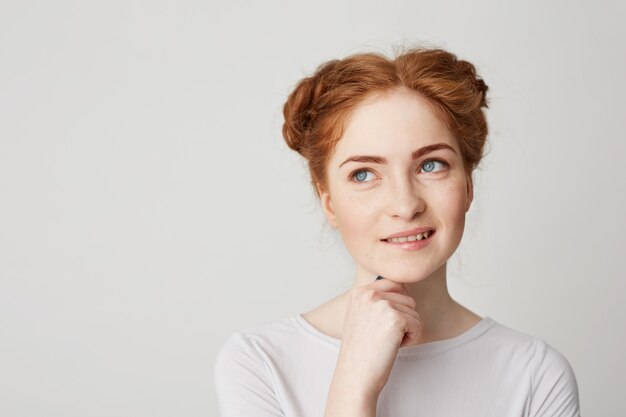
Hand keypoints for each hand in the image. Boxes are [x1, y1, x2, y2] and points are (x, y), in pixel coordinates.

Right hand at [333, 277, 421, 399]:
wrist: (356, 376)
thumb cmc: (361, 352)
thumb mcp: (360, 317)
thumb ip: (375, 301)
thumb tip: (402, 288)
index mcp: (359, 292)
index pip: (394, 284)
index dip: (397, 306)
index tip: (384, 325)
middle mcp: (369, 294)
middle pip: (407, 298)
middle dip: (402, 319)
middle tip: (383, 336)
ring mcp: (382, 305)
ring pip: (414, 312)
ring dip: (406, 330)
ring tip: (386, 342)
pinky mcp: (395, 318)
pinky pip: (417, 325)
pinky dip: (410, 339)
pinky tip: (392, 347)